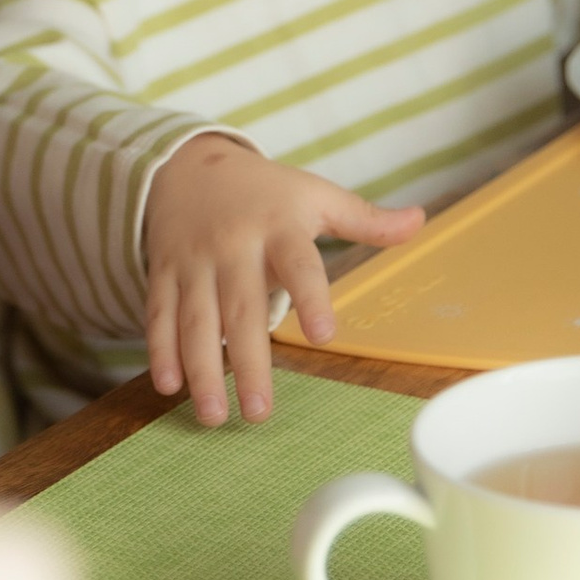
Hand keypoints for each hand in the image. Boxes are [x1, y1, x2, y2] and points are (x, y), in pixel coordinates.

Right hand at [140, 136, 424, 426]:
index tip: (324, 335)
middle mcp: (233, 246)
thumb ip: (364, 219)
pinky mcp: (163, 271)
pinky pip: (160, 313)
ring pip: (195, 319)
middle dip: (247, 363)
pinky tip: (169, 387)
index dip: (311, 297)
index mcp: (278, 227)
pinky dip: (161, 351)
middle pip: (241, 309)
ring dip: (201, 369)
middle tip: (259, 414)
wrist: (185, 164)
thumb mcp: (314, 195)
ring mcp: (193, 260)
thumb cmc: (264, 191)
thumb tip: (420, 221)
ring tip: (213, 415)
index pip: (299, 264)